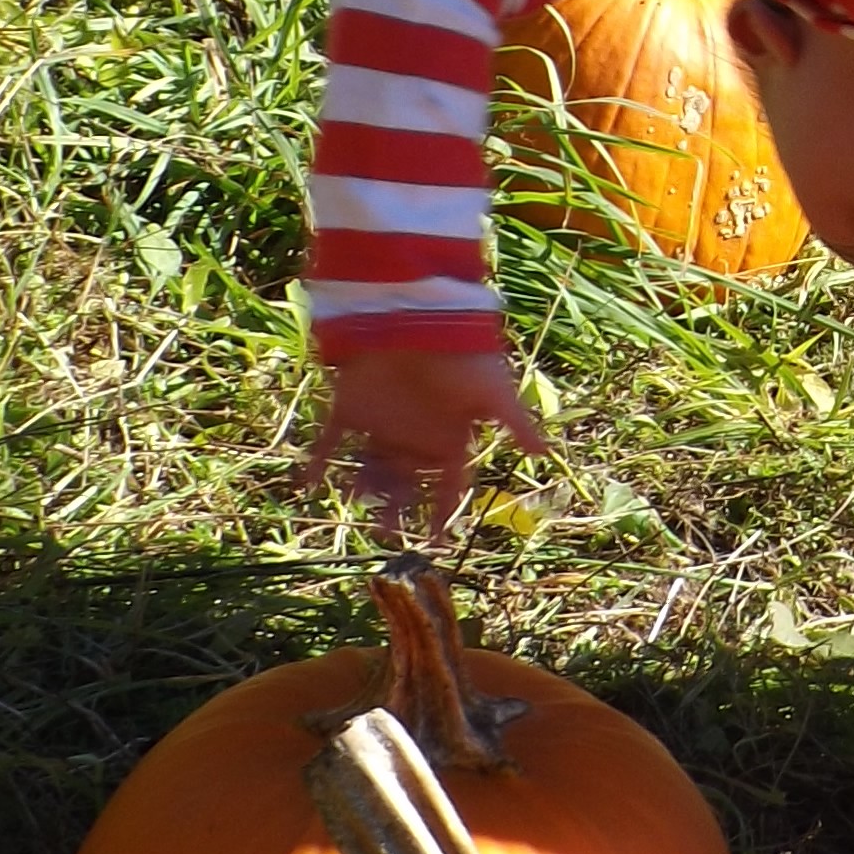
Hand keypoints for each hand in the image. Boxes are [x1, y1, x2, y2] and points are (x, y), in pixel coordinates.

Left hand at [300, 338, 544, 537]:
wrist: (416, 311)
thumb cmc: (460, 352)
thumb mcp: (492, 391)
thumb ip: (515, 424)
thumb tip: (546, 454)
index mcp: (448, 437)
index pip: (446, 485)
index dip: (442, 513)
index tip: (435, 541)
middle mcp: (413, 436)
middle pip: (403, 485)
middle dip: (395, 510)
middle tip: (385, 533)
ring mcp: (380, 422)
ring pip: (368, 468)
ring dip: (361, 490)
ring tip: (356, 505)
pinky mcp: (349, 406)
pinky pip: (328, 442)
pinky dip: (315, 464)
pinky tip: (306, 487)